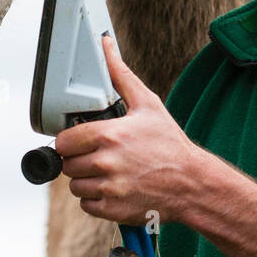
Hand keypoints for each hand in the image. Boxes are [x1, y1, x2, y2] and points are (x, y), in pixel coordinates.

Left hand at [55, 34, 199, 225]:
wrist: (193, 183)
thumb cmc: (170, 144)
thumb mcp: (147, 104)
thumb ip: (120, 75)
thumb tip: (106, 46)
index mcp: (109, 135)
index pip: (63, 141)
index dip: (70, 140)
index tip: (80, 140)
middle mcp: (106, 163)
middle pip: (67, 164)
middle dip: (79, 160)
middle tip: (99, 155)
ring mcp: (109, 189)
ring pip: (75, 186)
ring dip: (87, 180)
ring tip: (108, 172)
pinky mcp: (113, 210)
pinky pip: (87, 205)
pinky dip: (96, 199)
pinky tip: (114, 188)